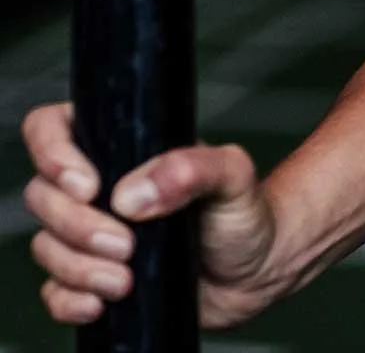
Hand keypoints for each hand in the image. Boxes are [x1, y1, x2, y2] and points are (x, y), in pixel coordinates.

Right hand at [21, 102, 283, 328]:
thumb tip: (132, 194)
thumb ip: (194, 169)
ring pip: (46, 245)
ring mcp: (88, 233)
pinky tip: (101, 302)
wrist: (255, 269)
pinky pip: (54, 290)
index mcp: (120, 147)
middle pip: (43, 195)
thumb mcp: (234, 176)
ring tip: (126, 279)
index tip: (89, 187)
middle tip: (126, 244)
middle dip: (77, 225)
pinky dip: (69, 299)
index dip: (52, 154)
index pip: (52, 128)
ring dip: (79, 267)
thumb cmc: (244, 211)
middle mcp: (97, 187)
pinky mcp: (90, 277)